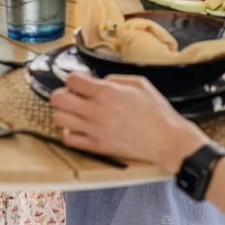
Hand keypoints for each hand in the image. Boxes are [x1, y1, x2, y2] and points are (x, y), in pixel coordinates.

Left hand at [50, 72, 205, 171]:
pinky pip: (68, 139)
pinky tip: (81, 128)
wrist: (166, 140)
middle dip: (64, 93)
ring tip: (76, 112)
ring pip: (59, 118)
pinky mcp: (96, 146)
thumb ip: (116, 79)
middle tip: (75, 95)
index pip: (72, 80)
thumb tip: (101, 80)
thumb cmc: (156, 112)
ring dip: (65, 112)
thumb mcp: (139, 83)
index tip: (81, 81)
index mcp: (106, 92)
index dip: (75, 78)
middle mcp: (95, 110)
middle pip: (58, 98)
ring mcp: (93, 130)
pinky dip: (70, 132)